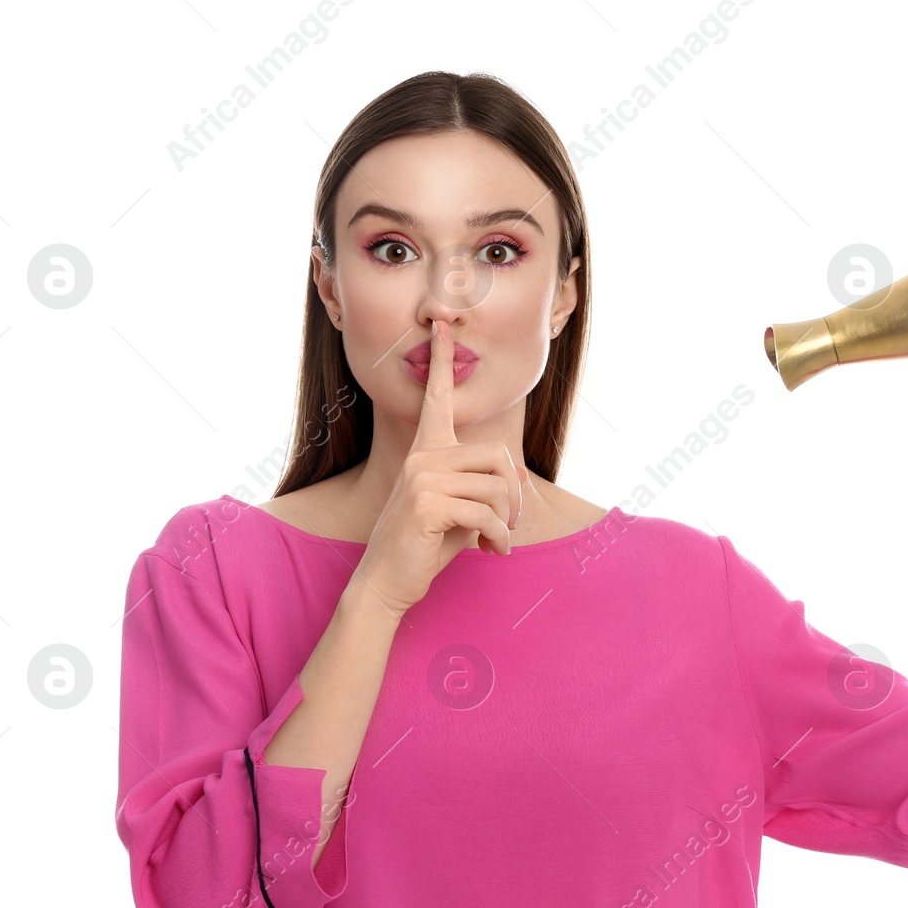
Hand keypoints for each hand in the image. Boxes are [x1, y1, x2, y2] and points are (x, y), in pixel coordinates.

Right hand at [350, 319, 525, 616]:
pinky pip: (486, 513)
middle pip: (497, 457)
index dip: (442, 362)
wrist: (388, 580)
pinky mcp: (427, 504)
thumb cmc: (426, 545)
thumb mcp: (459, 510)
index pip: (436, 398)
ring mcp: (422, 478)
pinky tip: (492, 552)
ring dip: (506, 523)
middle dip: (513, 496)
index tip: (444, 327)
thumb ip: (482, 487)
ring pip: (496, 488)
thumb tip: (519, 480)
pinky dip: (499, 538)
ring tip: (496, 542)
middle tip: (508, 525)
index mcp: (426, 451)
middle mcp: (422, 457)